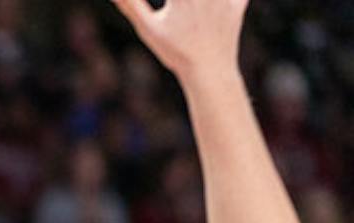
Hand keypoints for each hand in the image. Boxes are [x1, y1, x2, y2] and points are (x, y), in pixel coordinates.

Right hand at [111, 0, 249, 82]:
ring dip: (203, 1)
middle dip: (182, 1)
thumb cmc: (175, 52)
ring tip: (192, 12)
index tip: (167, 4)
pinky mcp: (238, 5)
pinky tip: (219, 4)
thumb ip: (130, 4)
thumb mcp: (147, 28)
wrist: (209, 71)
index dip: (170, 0)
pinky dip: (229, 0)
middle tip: (176, 5)